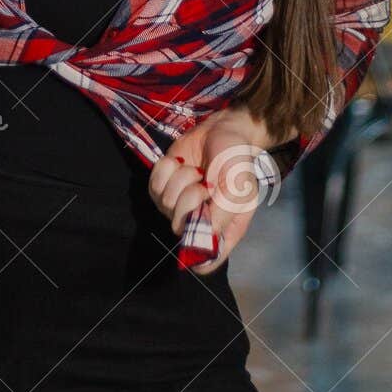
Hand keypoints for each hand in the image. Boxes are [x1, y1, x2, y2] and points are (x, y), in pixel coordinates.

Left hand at [148, 104, 276, 273]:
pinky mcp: (164, 186)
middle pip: (180, 228)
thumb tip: (203, 240)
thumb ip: (222, 215)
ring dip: (180, 179)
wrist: (223, 129)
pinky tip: (180, 163)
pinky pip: (153, 186)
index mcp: (224, 228)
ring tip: (196, 170)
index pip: (206, 262)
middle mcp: (200, 221)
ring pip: (165, 204)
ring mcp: (179, 205)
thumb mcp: (238, 187)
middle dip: (189, 199)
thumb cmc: (236, 159)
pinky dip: (166, 170)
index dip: (197, 256)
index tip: (197, 228)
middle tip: (204, 182)